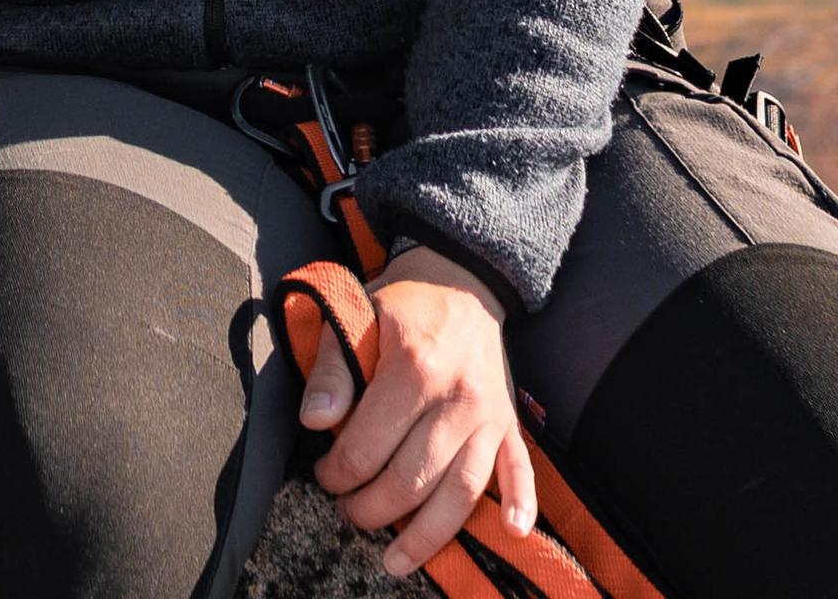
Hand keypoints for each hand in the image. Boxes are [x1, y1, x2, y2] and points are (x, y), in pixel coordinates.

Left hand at [302, 246, 535, 579]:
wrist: (461, 276)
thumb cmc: (401, 302)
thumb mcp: (353, 316)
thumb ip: (331, 370)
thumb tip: (316, 423)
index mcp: (414, 369)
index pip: (367, 447)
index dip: (338, 473)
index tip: (326, 477)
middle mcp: (457, 397)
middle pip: (411, 480)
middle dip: (371, 509)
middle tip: (349, 513)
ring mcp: (489, 413)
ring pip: (460, 491)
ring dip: (427, 534)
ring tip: (394, 560)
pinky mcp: (509, 420)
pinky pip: (519, 468)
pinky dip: (521, 502)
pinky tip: (512, 532)